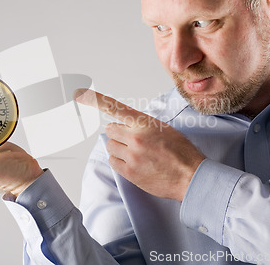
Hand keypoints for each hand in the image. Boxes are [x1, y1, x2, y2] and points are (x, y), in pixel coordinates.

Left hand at [75, 89, 204, 200]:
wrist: (190, 176)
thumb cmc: (181, 152)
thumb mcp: (164, 129)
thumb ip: (143, 125)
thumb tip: (127, 126)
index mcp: (145, 122)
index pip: (115, 107)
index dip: (95, 100)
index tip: (79, 94)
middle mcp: (135, 136)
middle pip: (110, 129)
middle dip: (118, 134)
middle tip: (132, 141)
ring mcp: (131, 155)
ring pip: (111, 146)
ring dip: (119, 148)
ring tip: (136, 154)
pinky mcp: (129, 172)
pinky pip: (112, 161)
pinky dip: (119, 161)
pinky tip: (134, 164)